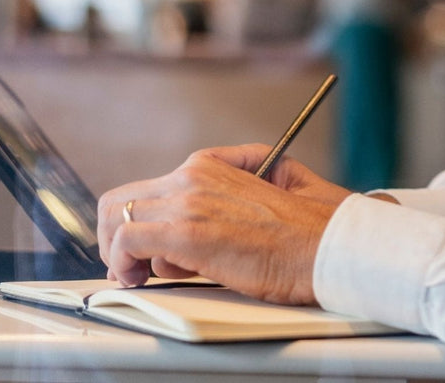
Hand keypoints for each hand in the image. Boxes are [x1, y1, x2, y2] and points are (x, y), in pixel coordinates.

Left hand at [97, 146, 352, 304]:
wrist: (328, 246)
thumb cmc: (308, 228)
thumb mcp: (271, 184)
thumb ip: (233, 185)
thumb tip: (201, 210)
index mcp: (209, 165)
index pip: (147, 190)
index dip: (139, 224)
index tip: (146, 251)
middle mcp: (192, 176)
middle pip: (120, 201)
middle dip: (117, 239)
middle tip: (132, 268)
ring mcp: (188, 202)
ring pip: (115, 217)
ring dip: (117, 253)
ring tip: (137, 276)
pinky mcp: (187, 233)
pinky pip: (126, 242)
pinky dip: (122, 264)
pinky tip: (140, 280)